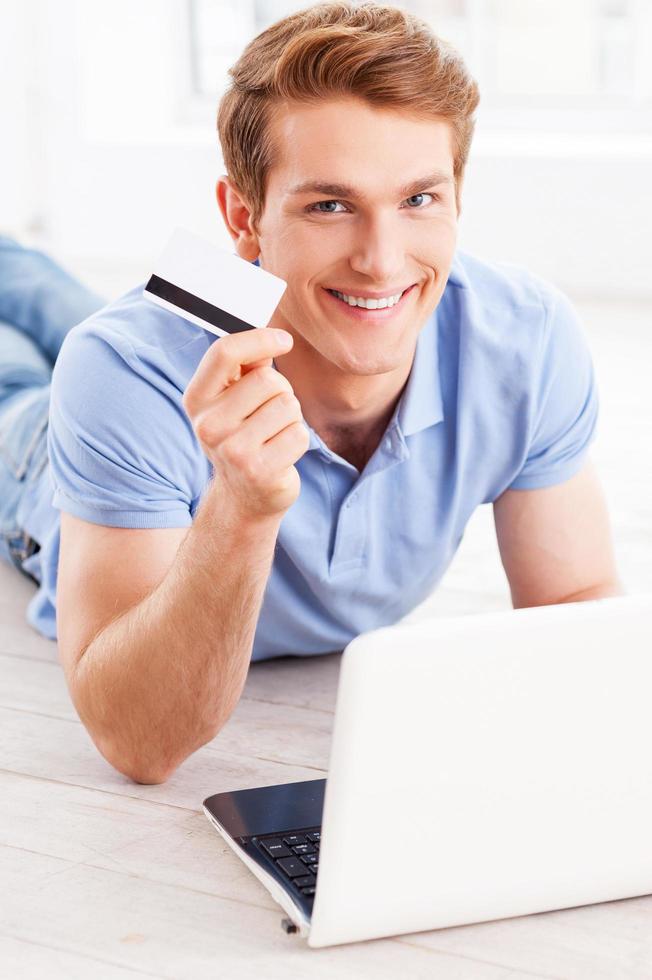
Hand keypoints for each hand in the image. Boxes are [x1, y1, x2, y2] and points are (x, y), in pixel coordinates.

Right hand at [182, 328, 308, 517]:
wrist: (243, 495)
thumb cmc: (242, 436)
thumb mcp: (233, 400)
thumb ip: (247, 368)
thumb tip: (272, 340)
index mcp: (197, 399)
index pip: (225, 352)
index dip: (260, 339)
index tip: (284, 340)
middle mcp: (208, 425)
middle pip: (268, 380)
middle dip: (281, 392)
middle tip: (269, 415)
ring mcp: (233, 451)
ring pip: (289, 406)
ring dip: (291, 418)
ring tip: (273, 435)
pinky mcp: (260, 471)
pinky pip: (299, 434)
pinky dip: (298, 441)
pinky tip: (281, 453)